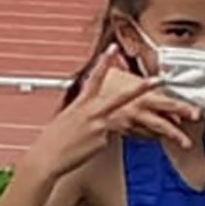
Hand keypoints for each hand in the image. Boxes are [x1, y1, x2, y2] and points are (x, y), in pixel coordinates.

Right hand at [34, 49, 186, 177]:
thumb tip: (91, 113)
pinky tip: (87, 147)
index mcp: (81, 103)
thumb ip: (82, 112)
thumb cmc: (52, 141)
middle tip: (157, 80)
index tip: (113, 48)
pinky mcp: (101, 140)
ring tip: (150, 116)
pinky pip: (109, 138)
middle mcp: (91, 111)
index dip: (104, 62)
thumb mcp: (66, 119)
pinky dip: (101, 141)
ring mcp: (98, 126)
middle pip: (120, 96)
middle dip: (140, 88)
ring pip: (123, 116)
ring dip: (141, 112)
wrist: (46, 157)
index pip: (95, 78)